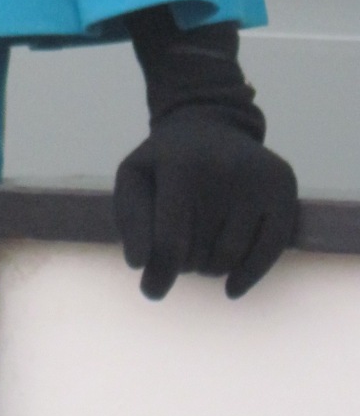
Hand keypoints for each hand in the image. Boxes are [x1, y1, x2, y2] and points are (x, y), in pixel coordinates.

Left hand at [114, 104, 297, 300]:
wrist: (211, 125)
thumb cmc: (166, 161)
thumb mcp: (134, 176)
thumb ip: (130, 219)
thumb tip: (139, 264)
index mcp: (180, 164)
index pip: (170, 239)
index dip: (159, 272)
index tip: (151, 290)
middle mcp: (223, 169)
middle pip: (199, 253)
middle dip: (183, 261)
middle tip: (178, 246)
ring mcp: (258, 178)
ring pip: (230, 257)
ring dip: (210, 267)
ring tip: (199, 247)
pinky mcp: (284, 188)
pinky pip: (270, 250)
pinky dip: (248, 276)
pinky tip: (231, 288)